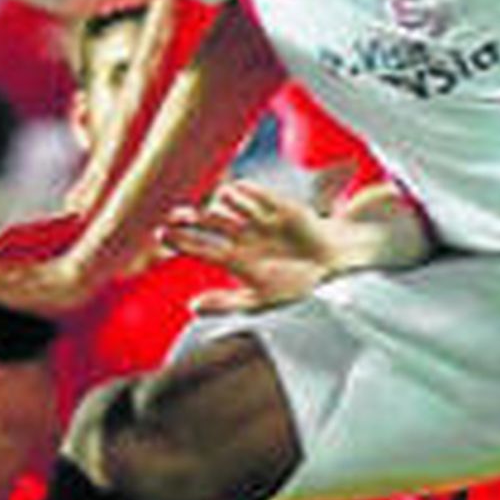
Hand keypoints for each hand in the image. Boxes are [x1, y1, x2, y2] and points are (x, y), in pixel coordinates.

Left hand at [160, 183, 347, 313]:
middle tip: (174, 216)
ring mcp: (261, 220)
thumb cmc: (299, 289)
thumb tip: (190, 307)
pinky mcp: (280, 206)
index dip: (180, 241)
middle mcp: (244, 238)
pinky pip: (253, 193)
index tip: (160, 235)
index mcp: (236, 261)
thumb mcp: (261, 301)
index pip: (201, 247)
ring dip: (215, 205)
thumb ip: (227, 304)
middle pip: (208, 222)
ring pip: (227, 204)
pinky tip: (232, 196)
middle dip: (189, 218)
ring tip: (210, 213)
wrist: (338, 271)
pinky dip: (242, 192)